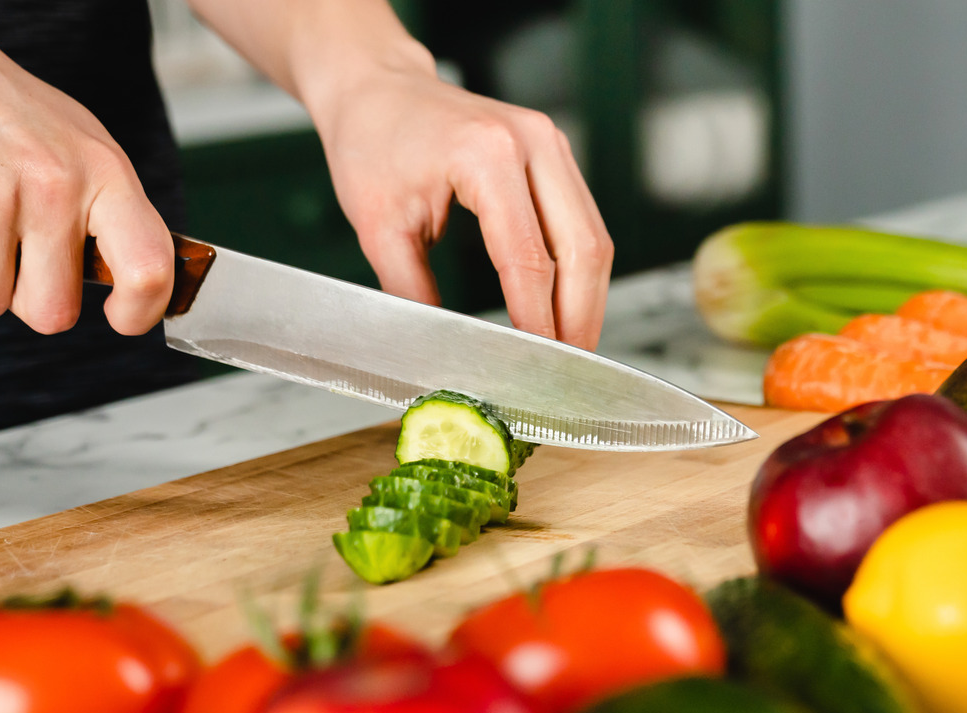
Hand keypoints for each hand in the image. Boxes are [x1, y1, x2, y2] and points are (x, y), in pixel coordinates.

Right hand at [0, 0, 172, 334]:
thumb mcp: (77, 142)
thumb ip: (108, 211)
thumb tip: (139, 284)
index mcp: (104, 171)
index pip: (149, 267)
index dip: (139, 312)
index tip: (120, 318)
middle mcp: (54, 184)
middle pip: (52, 313)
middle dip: (26, 298)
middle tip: (10, 251)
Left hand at [305, 57, 612, 349]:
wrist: (377, 88)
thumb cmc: (372, 142)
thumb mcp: (378, 226)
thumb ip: (411, 291)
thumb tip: (443, 350)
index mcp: (486, 155)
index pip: (528, 258)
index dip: (537, 321)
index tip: (534, 366)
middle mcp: (532, 142)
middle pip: (582, 250)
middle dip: (578, 318)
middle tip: (565, 370)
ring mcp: (551, 143)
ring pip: (594, 237)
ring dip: (587, 299)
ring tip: (569, 347)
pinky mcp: (555, 153)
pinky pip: (583, 222)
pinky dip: (579, 270)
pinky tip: (565, 306)